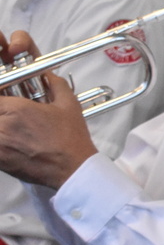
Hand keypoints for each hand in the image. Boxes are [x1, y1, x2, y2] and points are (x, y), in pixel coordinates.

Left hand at [0, 32, 97, 188]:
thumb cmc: (72, 139)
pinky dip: (2, 144)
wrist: (74, 170)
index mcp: (17, 109)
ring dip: (2, 129)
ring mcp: (0, 144)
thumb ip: (55, 84)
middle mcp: (4, 125)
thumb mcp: (69, 105)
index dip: (2, 99)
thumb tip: (49, 75)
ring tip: (13, 134)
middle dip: (2, 114)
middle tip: (11, 120)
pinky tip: (13, 145)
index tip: (6, 103)